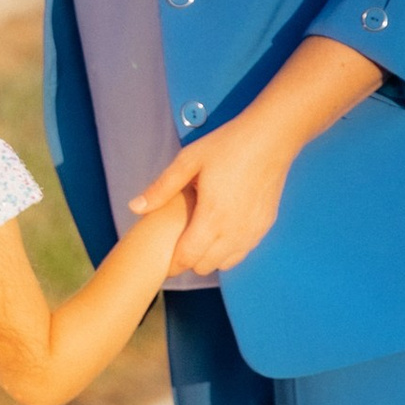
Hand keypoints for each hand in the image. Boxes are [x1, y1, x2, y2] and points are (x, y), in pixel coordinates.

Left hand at [130, 108, 292, 278]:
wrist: (271, 138)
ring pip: (226, 264)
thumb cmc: (228, 146)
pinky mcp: (265, 226)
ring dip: (211, 257)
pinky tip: (223, 229)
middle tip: (180, 243)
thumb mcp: (189, 161)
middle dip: (190, 261)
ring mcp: (252, 231)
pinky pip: (243, 251)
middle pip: (205, 267)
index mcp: (212, 218)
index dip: (172, 264)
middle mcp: (234, 232)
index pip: (188, 258)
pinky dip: (230, 249)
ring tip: (201, 236)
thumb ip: (161, 188)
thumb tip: (134, 208)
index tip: (163, 261)